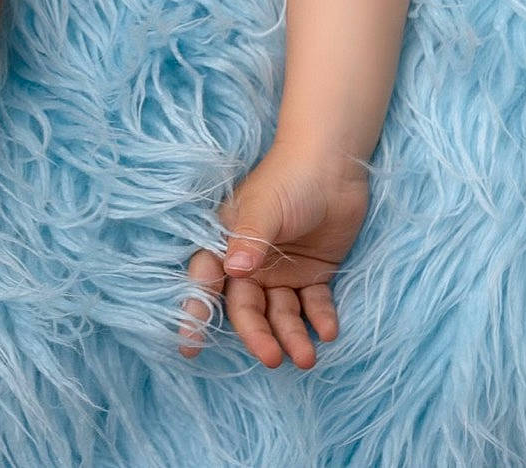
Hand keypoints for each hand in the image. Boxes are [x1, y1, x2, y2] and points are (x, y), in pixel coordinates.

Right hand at [178, 144, 371, 368]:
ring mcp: (282, 272)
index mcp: (227, 244)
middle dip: (257, 334)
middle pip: (247, 307)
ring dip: (291, 335)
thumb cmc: (288, 180)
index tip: (190, 346)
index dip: (197, 312)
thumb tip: (233, 271)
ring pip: (281, 313)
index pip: (207, 282)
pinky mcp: (314, 274)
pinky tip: (328, 331)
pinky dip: (320, 319)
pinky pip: (313, 304)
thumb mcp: (264, 207)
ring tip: (307, 358)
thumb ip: (249, 239)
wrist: (334, 166)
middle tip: (271, 359)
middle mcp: (250, 264)